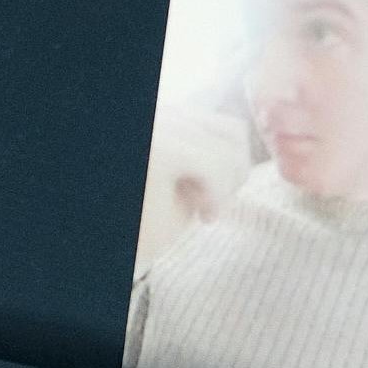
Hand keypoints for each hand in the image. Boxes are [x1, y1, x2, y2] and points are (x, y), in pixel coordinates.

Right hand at [149, 97, 253, 229]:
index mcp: (163, 118)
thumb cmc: (146, 222)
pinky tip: (205, 215)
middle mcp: (158, 115)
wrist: (127, 251)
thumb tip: (240, 145)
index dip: (232, 160)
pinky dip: (220, 193)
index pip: (218, 123)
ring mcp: (157, 129)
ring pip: (227, 146)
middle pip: (232, 129)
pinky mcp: (158, 153)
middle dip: (236, 173)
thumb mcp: (181, 180)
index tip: (211, 196)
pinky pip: (214, 163)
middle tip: (212, 208)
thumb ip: (203, 154)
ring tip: (207, 211)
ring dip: (228, 184)